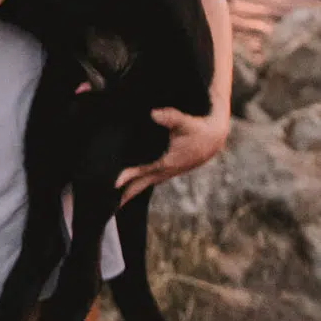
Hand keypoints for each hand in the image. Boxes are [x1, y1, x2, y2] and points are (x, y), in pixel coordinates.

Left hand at [114, 102, 230, 205]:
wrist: (213, 139)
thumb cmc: (198, 129)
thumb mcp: (185, 122)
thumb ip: (170, 117)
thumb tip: (154, 113)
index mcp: (166, 161)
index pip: (141, 171)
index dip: (127, 177)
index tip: (112, 184)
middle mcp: (165, 171)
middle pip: (140, 186)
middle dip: (124, 196)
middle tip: (107, 207)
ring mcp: (166, 173)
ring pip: (143, 185)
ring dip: (129, 193)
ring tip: (113, 201)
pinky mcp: (167, 170)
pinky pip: (148, 181)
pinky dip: (137, 186)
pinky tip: (129, 187)